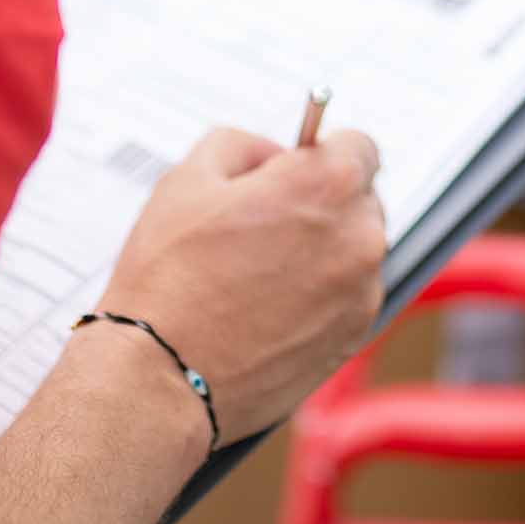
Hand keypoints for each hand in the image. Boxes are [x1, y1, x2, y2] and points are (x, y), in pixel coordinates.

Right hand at [96, 127, 386, 447]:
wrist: (162, 378)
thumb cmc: (169, 279)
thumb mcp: (187, 179)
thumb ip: (244, 145)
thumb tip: (272, 154)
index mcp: (328, 184)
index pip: (359, 147)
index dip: (321, 154)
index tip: (295, 169)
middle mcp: (361, 235)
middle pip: (360, 199)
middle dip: (320, 202)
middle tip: (262, 225)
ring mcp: (363, 291)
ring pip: (354, 250)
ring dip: (321, 250)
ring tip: (257, 273)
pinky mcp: (355, 336)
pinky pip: (348, 295)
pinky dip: (320, 294)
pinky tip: (268, 306)